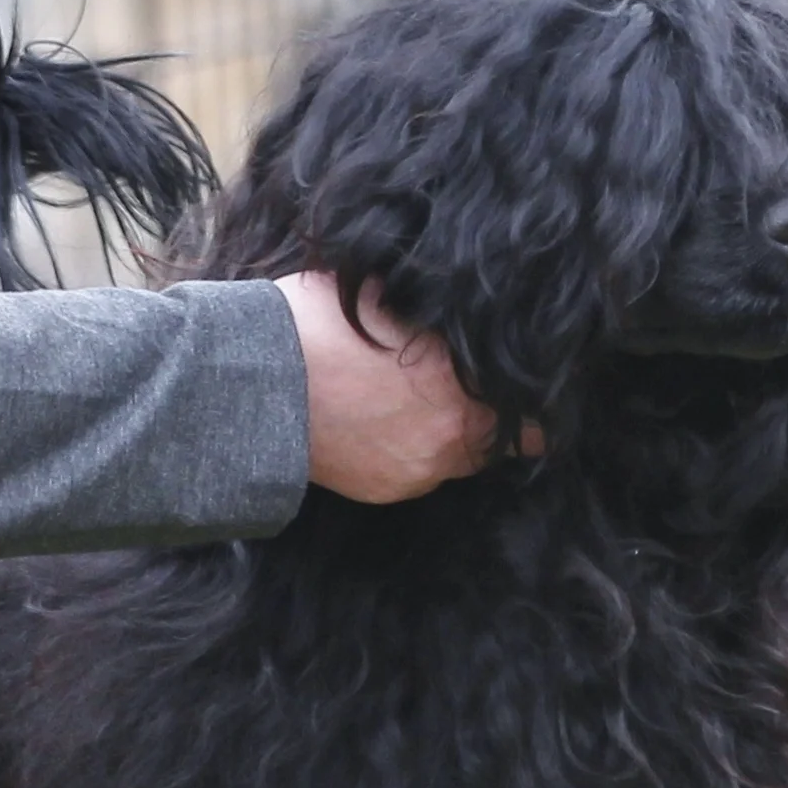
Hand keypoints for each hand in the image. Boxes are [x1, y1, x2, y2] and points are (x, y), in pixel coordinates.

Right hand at [277, 273, 526, 503]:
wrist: (253, 385)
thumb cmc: (315, 326)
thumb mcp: (385, 297)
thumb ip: (435, 311)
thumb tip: (465, 297)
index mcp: (460, 382)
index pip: (533, 407)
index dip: (534, 393)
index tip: (530, 382)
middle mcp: (450, 437)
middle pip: (504, 438)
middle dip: (498, 416)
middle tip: (481, 393)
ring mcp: (418, 470)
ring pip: (463, 458)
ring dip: (456, 436)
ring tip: (428, 407)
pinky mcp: (387, 490)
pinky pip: (421, 472)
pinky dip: (417, 451)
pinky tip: (393, 426)